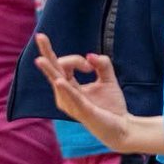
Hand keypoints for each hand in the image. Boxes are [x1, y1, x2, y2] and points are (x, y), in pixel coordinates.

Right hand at [34, 33, 131, 150]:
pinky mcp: (83, 111)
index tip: (89, 65)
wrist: (123, 127)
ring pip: (60, 81)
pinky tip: (59, 81)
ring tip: (40, 59)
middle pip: (54, 70)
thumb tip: (89, 55)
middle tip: (40, 36)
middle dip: (47, 53)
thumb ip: (102, 64)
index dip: (75, 59)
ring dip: (52, 69)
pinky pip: (72, 98)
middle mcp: (65, 95)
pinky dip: (66, 89)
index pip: (63, 65)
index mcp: (69, 87)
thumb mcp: (108, 79)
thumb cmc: (112, 106)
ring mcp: (72, 104)